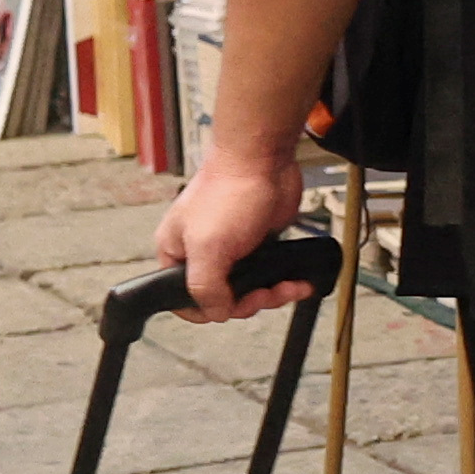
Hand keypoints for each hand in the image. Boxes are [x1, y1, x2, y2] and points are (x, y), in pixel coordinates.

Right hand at [155, 151, 315, 321]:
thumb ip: (206, 286)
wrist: (264, 160)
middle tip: (266, 293)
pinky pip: (269, 273)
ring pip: (248, 289)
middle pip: (222, 298)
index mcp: (176, 255)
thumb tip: (216, 313)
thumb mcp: (208, 247)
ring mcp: (231, 249)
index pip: (184, 300)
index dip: (209, 310)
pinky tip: (298, 282)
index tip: (233, 308)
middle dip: (249, 301)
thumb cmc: (229, 192)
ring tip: (289, 287)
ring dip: (272, 294)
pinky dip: (284, 281)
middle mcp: (201, 254)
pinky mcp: (257, 243)